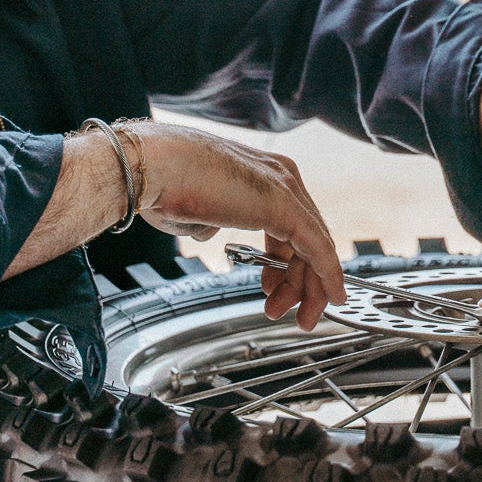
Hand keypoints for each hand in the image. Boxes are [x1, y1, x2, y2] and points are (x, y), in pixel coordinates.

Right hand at [131, 123, 346, 329]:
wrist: (150, 168)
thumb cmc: (162, 185)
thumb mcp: (195, 211)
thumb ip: (212, 220)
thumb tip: (211, 230)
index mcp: (262, 173)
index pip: (292, 225)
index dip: (286, 264)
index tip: (276, 290)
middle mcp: (280, 175)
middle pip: (308, 236)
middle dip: (298, 280)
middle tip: (285, 309)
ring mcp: (285, 186)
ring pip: (317, 245)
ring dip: (309, 287)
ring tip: (292, 314)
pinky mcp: (285, 204)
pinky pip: (318, 247)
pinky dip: (328, 275)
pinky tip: (331, 297)